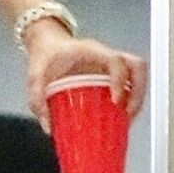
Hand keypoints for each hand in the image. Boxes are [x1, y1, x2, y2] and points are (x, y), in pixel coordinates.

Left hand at [24, 24, 147, 135]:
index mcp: (90, 51)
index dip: (121, 81)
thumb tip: (50, 127)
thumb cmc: (46, 55)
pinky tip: (120, 116)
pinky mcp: (110, 73)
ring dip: (137, 98)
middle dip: (137, 93)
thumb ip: (38, 99)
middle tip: (127, 114)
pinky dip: (130, 100)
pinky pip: (129, 83)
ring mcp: (110, 64)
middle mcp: (105, 56)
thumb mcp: (36, 75)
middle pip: (137, 67)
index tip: (116, 101)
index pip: (116, 61)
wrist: (47, 45)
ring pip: (138, 75)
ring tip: (126, 119)